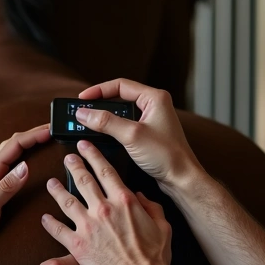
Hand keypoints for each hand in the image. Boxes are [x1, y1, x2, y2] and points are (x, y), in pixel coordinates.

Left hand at [0, 125, 50, 253]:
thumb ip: (6, 187)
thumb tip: (26, 166)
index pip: (15, 146)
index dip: (34, 135)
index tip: (51, 131)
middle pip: (14, 143)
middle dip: (34, 133)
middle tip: (53, 129)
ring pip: (13, 151)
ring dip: (29, 140)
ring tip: (46, 137)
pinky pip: (13, 162)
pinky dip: (25, 153)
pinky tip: (32, 157)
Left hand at [41, 142, 173, 264]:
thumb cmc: (154, 258)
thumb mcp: (163, 226)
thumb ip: (152, 208)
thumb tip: (141, 197)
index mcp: (123, 201)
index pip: (105, 171)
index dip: (94, 156)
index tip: (85, 147)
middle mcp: (103, 209)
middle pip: (84, 181)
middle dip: (74, 166)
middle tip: (67, 158)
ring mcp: (88, 227)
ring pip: (67, 201)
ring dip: (57, 190)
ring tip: (51, 182)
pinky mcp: (77, 246)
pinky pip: (58, 230)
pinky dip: (50, 223)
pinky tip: (44, 217)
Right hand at [75, 79, 202, 192]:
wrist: (182, 179)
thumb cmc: (167, 155)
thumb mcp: (132, 135)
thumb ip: (106, 122)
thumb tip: (84, 113)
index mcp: (154, 98)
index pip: (120, 85)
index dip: (99, 90)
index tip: (82, 99)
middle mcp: (154, 106)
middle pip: (120, 97)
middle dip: (100, 104)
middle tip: (82, 111)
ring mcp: (151, 120)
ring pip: (121, 113)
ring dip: (105, 118)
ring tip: (88, 122)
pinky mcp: (148, 134)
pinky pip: (125, 125)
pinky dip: (112, 129)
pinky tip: (101, 135)